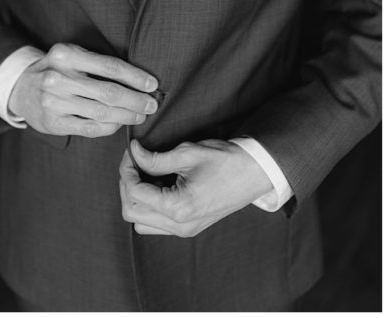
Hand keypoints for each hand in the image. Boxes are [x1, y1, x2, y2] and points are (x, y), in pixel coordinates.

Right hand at [9, 43, 158, 136]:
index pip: (109, 66)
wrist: (20, 87)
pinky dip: (110, 127)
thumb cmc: (57, 69)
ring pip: (101, 112)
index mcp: (66, 55)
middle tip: (152, 104)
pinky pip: (89, 128)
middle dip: (136, 100)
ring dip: (127, 115)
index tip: (152, 84)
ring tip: (141, 114)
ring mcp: (53, 103)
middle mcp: (58, 78)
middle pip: (108, 92)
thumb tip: (139, 79)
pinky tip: (120, 123)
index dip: (135, 77)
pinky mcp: (52, 123)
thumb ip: (98, 64)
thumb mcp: (72, 56)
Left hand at [119, 139, 273, 236]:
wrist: (256, 173)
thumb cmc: (227, 161)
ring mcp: (184, 230)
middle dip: (128, 184)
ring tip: (148, 176)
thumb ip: (156, 158)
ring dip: (137, 199)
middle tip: (136, 162)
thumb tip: (134, 154)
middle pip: (131, 211)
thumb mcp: (189, 154)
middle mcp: (179, 225)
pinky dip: (150, 207)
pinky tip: (160, 187)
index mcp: (178, 207)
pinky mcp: (188, 228)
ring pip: (140, 222)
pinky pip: (156, 224)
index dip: (127, 170)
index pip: (134, 193)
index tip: (132, 153)